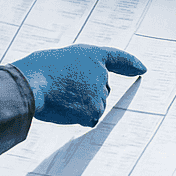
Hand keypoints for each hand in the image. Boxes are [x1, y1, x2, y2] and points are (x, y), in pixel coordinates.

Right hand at [11, 45, 146, 125]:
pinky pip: (89, 120)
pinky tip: (64, 109)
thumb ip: (79, 73)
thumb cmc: (38, 71)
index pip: (117, 57)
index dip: (131, 63)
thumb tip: (83, 98)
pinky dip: (77, 119)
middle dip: (87, 94)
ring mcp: (99, 94)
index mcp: (92, 55)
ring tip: (60, 97)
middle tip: (63, 89)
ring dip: (80, 107)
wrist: (32, 82)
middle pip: (101, 91)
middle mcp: (101, 73)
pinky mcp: (94, 111)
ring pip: (94, 107)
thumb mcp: (61, 61)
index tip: (142, 69)